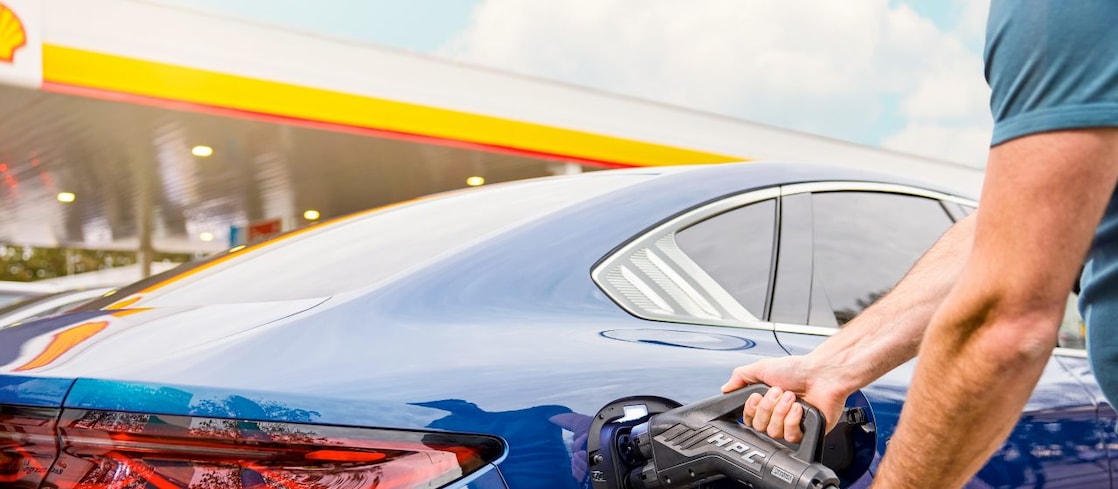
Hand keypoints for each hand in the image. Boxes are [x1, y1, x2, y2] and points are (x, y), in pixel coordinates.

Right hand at [721, 356, 849, 442]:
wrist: (823, 374)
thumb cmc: (799, 369)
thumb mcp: (762, 367)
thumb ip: (740, 377)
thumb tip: (725, 388)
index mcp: (767, 402)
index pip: (748, 419)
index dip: (752, 409)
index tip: (759, 395)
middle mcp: (777, 415)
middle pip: (759, 427)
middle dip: (769, 407)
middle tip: (779, 392)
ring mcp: (791, 425)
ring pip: (773, 432)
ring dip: (781, 411)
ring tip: (792, 398)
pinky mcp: (806, 432)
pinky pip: (790, 436)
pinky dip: (793, 420)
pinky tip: (799, 408)